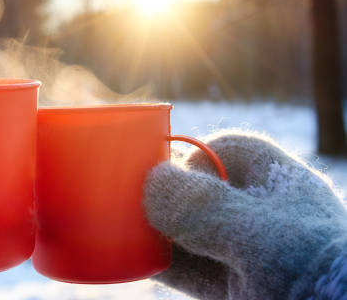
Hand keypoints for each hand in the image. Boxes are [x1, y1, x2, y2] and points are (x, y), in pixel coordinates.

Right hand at [145, 131, 346, 299]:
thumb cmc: (314, 273)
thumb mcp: (257, 233)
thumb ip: (201, 206)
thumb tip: (151, 181)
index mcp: (279, 185)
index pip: (231, 150)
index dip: (195, 152)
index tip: (163, 168)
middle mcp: (261, 216)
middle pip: (202, 190)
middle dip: (166, 193)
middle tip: (130, 198)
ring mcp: (246, 255)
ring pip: (190, 232)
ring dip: (157, 229)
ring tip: (122, 226)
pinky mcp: (233, 290)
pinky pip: (188, 269)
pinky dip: (160, 263)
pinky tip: (134, 258)